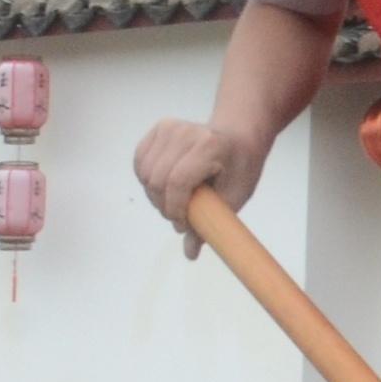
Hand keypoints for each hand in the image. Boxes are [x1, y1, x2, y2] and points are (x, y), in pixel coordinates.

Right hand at [133, 120, 260, 247]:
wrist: (239, 136)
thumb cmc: (240, 167)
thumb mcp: (235, 196)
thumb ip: (211, 223)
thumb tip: (190, 254)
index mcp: (210, 146)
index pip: (178, 182)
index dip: (176, 209)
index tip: (184, 224)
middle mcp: (186, 132)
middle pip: (157, 180)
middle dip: (165, 206)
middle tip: (181, 217)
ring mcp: (170, 127)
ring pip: (145, 174)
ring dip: (155, 196)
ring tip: (175, 202)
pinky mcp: (158, 129)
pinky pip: (139, 163)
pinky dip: (146, 180)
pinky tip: (165, 186)